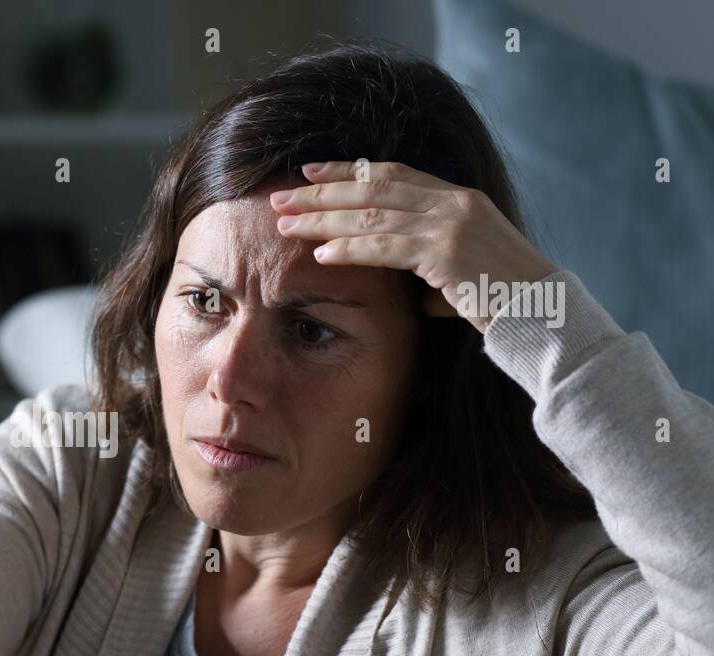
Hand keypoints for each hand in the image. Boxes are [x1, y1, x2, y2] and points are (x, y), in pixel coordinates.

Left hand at [270, 160, 557, 333]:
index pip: (393, 173)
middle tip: (280, 196)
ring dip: (324, 220)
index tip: (310, 172)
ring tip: (285, 225)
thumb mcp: (467, 275)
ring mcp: (452, 224)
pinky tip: (321, 254)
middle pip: (373, 187)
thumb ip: (438, 272)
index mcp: (460, 199)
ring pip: (372, 215)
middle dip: (322, 192)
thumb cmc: (509, 301)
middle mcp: (454, 203)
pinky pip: (386, 248)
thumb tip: (419, 293)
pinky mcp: (447, 252)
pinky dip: (350, 250)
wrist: (545, 314)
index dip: (347, 171)